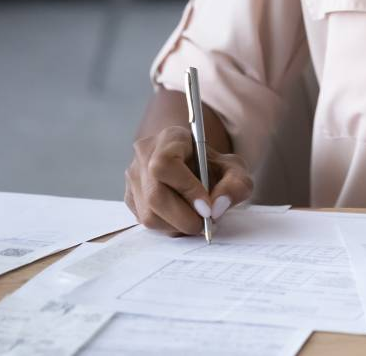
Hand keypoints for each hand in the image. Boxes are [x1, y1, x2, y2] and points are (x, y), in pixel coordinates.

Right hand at [124, 126, 252, 234]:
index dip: (186, 189)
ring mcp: (133, 176)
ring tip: (197, 220)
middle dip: (184, 217)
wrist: (198, 168)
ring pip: (149, 214)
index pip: (165, 164)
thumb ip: (235, 185)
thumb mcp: (235, 170)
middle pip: (155, 195)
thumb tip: (217, 208)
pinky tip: (183, 218)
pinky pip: (146, 222)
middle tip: (205, 224)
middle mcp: (145, 154)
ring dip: (177, 226)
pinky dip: (169, 227)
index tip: (207, 208)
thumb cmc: (214, 167)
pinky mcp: (130, 197)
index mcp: (170, 138)